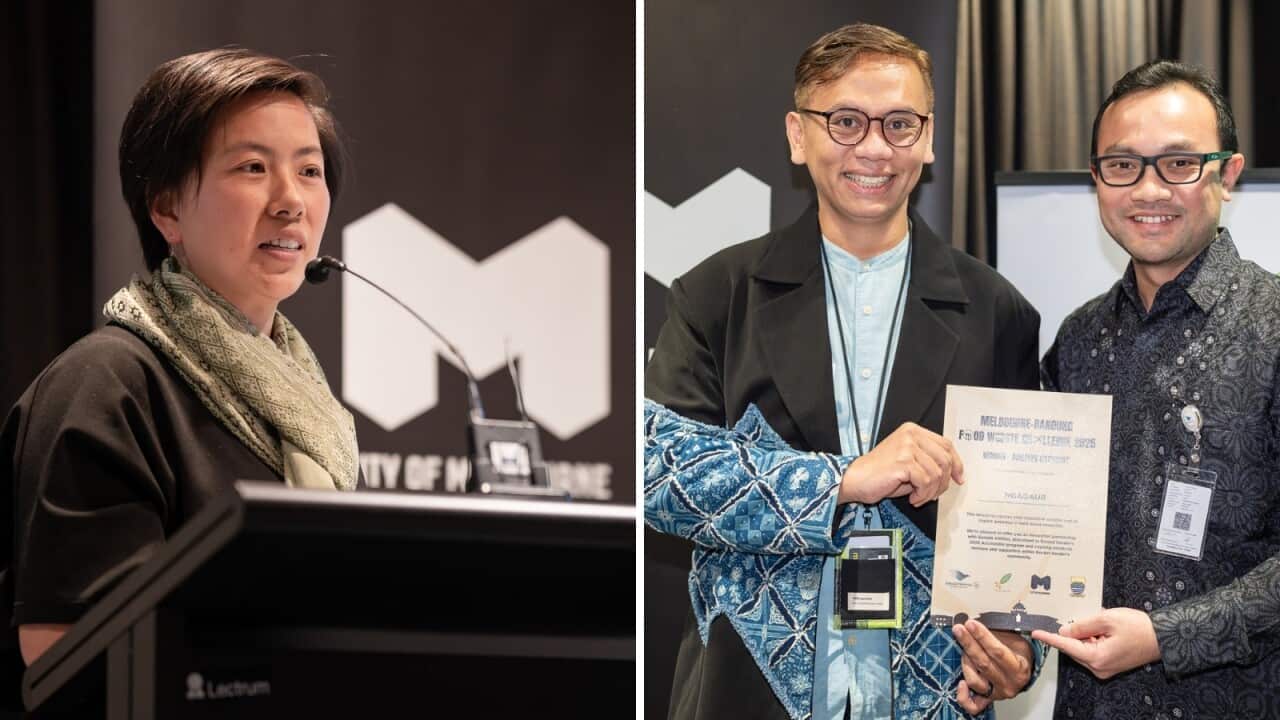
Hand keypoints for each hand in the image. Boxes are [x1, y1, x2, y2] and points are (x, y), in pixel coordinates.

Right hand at [839, 422, 962, 505]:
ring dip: (930, 491)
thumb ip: (927, 460)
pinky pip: (926, 482)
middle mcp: (911, 435)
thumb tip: (952, 472)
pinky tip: (912, 497)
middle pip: (945, 459)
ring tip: (918, 496)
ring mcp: (907, 447)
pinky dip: (922, 494)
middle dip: (943, 482)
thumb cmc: (878, 473)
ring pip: (937, 473)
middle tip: (932, 493)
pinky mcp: (903, 462)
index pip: (946, 444)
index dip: (957, 463)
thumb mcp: (907, 461)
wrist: (855, 480)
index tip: (959, 477)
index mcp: (913, 431)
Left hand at [952, 621, 1032, 714]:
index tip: (971, 624)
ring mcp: (997, 693)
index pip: (998, 652)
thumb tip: (977, 622)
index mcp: (1019, 668)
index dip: (982, 637)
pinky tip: (960, 683)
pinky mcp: (988, 700)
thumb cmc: (1020, 654)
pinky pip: (973, 705)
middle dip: (969, 644)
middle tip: (959, 629)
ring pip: (974, 680)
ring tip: (963, 646)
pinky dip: (963, 696)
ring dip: (965, 661)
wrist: (1024, 672)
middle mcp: (1008, 684)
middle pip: (983, 664)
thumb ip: (999, 634)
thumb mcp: (1016, 641)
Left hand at [1030, 608, 1159, 679]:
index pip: (1066, 646)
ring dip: (1085, 635)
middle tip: (1087, 618)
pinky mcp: (1110, 665)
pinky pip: (1093, 651)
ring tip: (1103, 624)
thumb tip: (1064, 631)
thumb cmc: (1139, 627)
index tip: (1035, 633)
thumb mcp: (1107, 619)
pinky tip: (1105, 630)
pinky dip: (1093, 639)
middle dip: (1075, 632)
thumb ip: (1082, 625)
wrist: (1164, 637)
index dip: (1049, 638)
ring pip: (1082, 649)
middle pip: (1074, 647)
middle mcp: (1099, 667)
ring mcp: (1105, 668)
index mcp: (1096, 657)